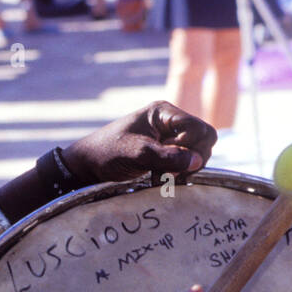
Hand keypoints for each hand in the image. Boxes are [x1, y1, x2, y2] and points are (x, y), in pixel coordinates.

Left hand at [61, 100, 215, 185]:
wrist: (87, 166)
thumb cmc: (107, 153)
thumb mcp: (136, 154)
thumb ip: (167, 157)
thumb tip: (197, 161)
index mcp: (163, 112)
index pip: (199, 128)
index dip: (194, 147)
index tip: (175, 162)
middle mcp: (169, 122)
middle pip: (204, 139)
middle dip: (193, 159)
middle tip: (172, 174)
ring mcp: (168, 138)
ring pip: (197, 153)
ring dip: (185, 168)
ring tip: (163, 177)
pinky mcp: (165, 153)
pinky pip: (185, 162)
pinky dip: (178, 173)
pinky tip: (161, 179)